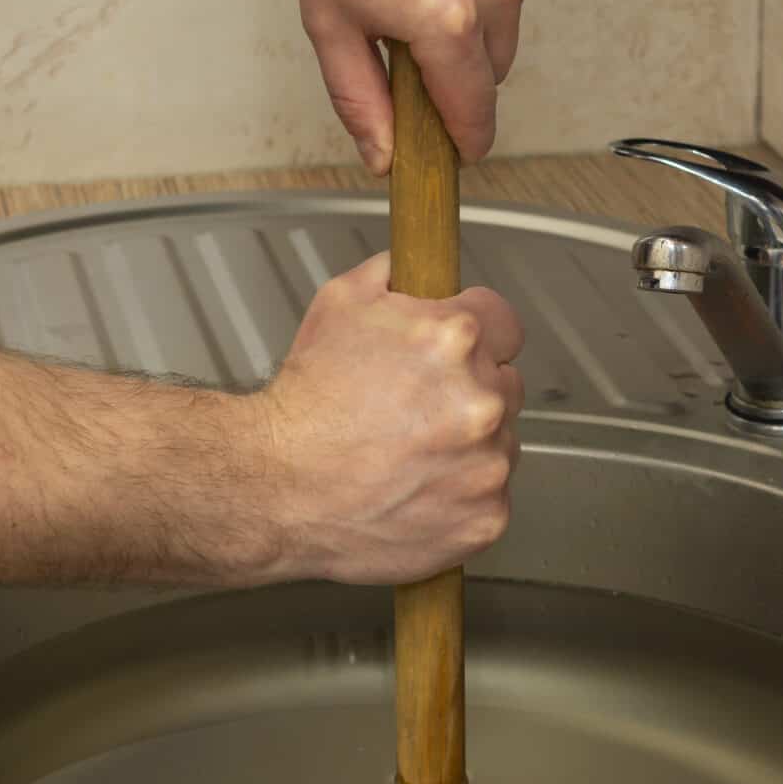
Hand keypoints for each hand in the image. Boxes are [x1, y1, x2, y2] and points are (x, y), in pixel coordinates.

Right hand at [254, 252, 524, 583]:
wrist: (276, 486)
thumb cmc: (304, 403)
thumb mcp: (339, 303)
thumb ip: (394, 274)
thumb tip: (416, 266)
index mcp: (456, 339)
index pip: (506, 323)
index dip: (476, 335)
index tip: (455, 354)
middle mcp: (482, 401)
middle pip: (505, 385)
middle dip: (469, 391)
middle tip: (416, 409)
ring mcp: (488, 465)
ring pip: (499, 444)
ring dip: (467, 446)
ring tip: (409, 454)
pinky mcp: (485, 517)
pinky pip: (490, 499)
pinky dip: (461, 498)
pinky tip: (416, 490)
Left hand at [290, 0, 546, 173]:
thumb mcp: (329, 19)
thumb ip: (358, 98)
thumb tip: (382, 152)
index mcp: (445, 20)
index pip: (474, 113)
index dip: (462, 141)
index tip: (455, 153)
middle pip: (492, 76)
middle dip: (455, 74)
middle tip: (408, 45)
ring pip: (505, 32)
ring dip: (471, 28)